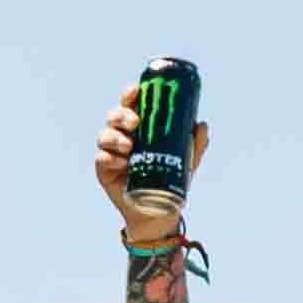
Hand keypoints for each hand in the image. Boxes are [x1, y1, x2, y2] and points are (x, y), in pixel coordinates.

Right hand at [94, 89, 207, 231]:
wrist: (157, 212)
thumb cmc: (170, 179)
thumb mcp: (187, 161)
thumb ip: (195, 144)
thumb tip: (202, 124)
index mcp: (139, 126)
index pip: (131, 104)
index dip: (130, 93)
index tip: (135, 91)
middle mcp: (122, 135)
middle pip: (114, 115)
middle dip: (122, 115)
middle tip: (135, 123)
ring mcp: (111, 152)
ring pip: (104, 135)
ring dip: (115, 137)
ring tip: (129, 147)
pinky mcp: (103, 171)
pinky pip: (101, 159)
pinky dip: (109, 158)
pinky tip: (121, 163)